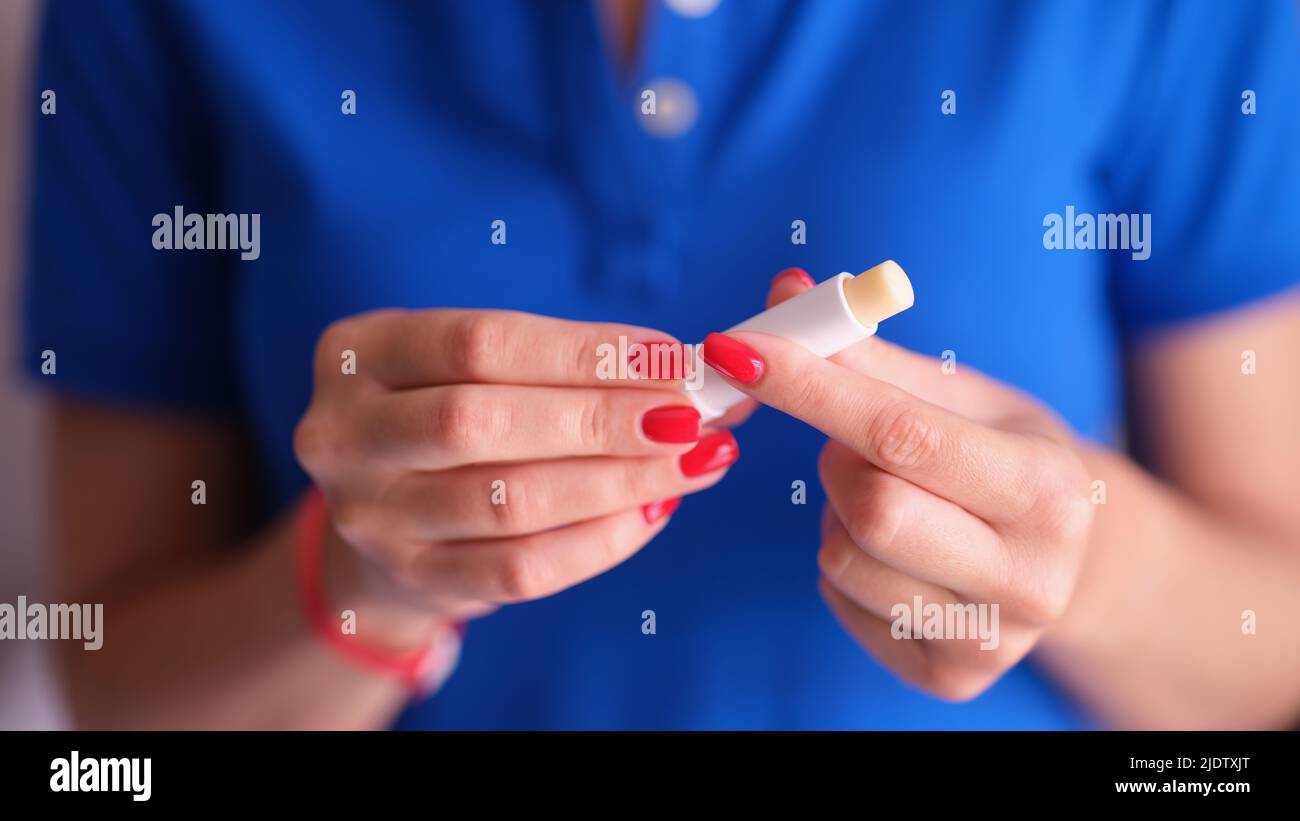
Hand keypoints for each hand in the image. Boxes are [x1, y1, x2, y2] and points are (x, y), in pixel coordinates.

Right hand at [293, 309, 738, 638]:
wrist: (386, 513)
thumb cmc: (447, 410)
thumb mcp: (469, 365)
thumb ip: (560, 362)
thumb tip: (683, 369)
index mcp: (359, 353)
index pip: (480, 342)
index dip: (583, 352)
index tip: (670, 358)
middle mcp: (347, 433)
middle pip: (484, 423)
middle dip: (602, 419)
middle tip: (688, 416)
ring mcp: (372, 516)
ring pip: (508, 502)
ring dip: (617, 482)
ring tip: (690, 463)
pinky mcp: (414, 578)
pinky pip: (521, 570)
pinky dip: (599, 543)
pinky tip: (651, 513)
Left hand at [700, 269, 1092, 699]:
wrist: (1068, 557)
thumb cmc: (1001, 456)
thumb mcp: (960, 396)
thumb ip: (867, 351)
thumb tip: (783, 290)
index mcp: (1047, 489)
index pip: (902, 433)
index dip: (810, 386)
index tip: (737, 348)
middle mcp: (1030, 578)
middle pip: (870, 507)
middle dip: (838, 461)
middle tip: (857, 444)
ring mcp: (990, 640)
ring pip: (844, 556)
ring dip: (836, 510)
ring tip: (884, 493)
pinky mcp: (948, 678)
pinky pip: (839, 598)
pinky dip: (840, 557)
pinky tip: (888, 545)